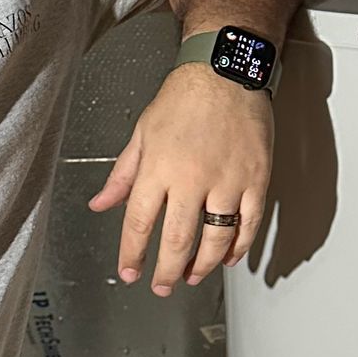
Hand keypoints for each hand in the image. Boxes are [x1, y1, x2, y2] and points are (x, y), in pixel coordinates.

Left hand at [89, 64, 272, 295]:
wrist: (226, 70)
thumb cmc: (185, 96)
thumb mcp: (142, 132)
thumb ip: (123, 174)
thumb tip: (101, 203)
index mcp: (158, 167)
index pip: (139, 223)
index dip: (132, 254)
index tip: (129, 272)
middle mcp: (191, 178)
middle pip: (177, 240)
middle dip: (165, 270)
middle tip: (161, 286)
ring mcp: (227, 180)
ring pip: (215, 239)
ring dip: (202, 266)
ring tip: (192, 277)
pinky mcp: (255, 178)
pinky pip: (248, 224)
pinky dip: (239, 246)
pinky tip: (229, 257)